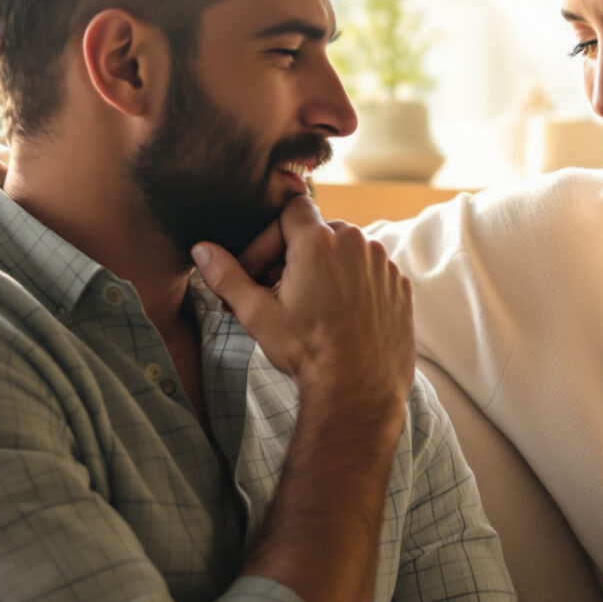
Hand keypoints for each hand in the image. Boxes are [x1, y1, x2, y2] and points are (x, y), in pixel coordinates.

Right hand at [191, 196, 412, 414]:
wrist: (358, 391)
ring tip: (309, 308)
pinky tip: (339, 316)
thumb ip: (227, 276)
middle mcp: (357, 243)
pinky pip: (371, 271)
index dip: (270, 238)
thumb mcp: (257, 313)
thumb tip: (202, 250)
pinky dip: (353, 285)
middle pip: (318, 232)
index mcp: (319, 242)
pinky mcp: (400, 285)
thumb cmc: (307, 352)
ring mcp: (383, 264)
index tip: (261, 273)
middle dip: (294, 256)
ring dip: (325, 270)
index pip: (289, 211)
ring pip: (346, 251)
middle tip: (277, 294)